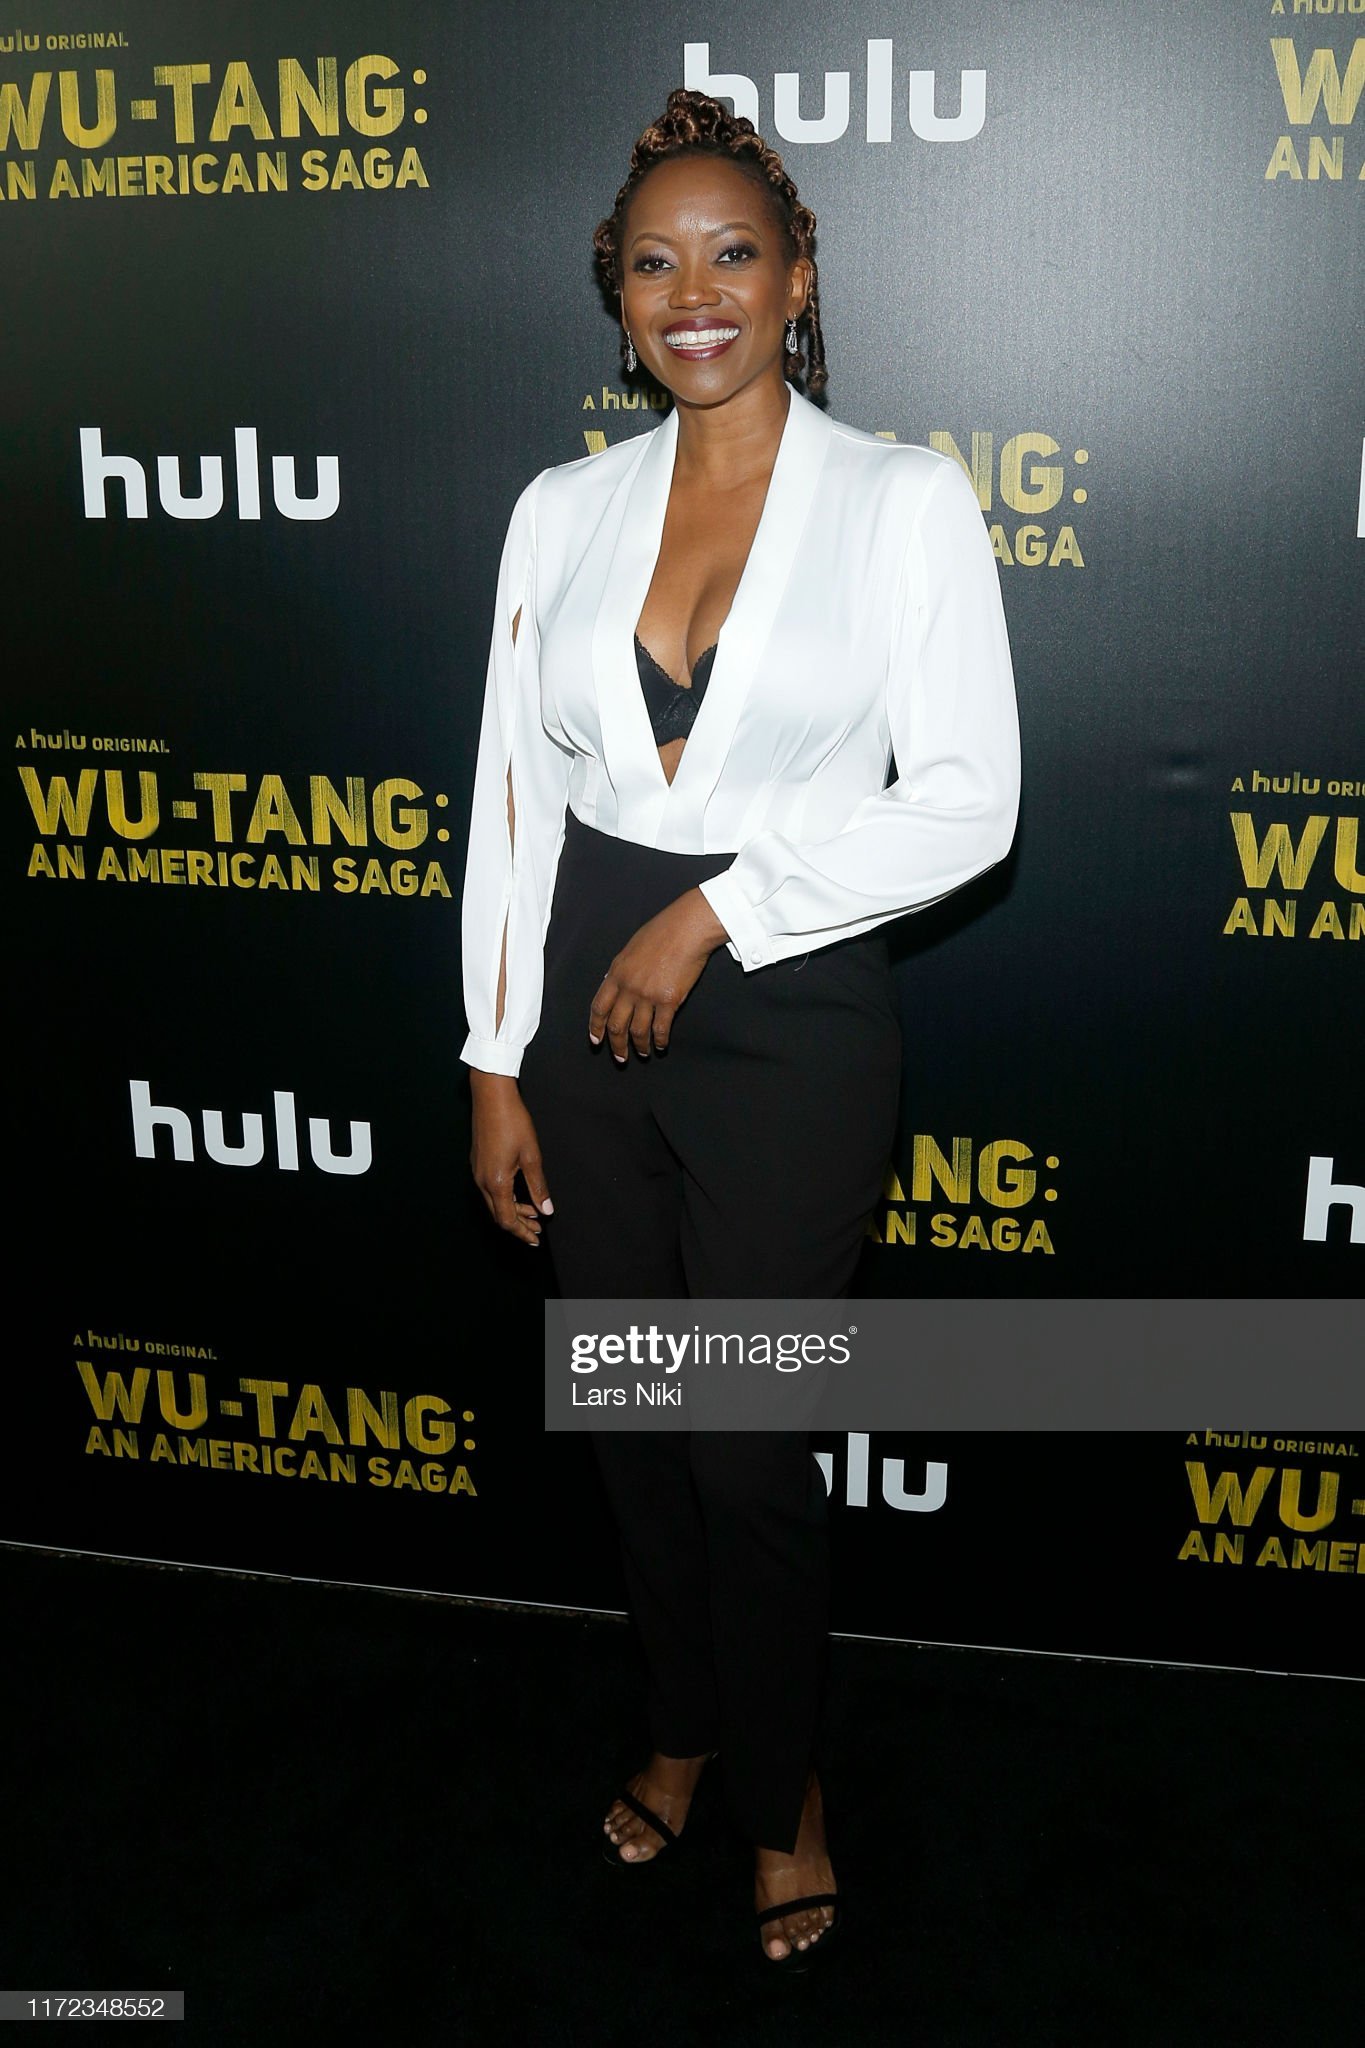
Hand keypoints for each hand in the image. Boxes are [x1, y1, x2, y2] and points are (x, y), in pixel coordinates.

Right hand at [469, 1072, 552, 1245]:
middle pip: (498, 1214)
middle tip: (537, 1231)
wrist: (491, 1096)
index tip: (535, 1239)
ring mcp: (477, 1171)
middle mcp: (482, 1180)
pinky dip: (505, 1198)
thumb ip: (538, 1186)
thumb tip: (546, 1210)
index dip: (522, 1232)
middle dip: (518, 1225)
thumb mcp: (532, 1156)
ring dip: (513, 1211)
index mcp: (496, 1182)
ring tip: (533, 1214)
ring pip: (493, 1203)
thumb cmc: (513, 1122)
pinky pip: (489, 1190)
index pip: (507, 1219)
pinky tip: (519, 1194)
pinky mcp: (477, 1162)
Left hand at [590, 886, 729, 1060]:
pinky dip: (660, 1041)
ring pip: (638, 1031)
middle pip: (616, 1025)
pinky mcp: (669, 1001)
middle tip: (620, 1057)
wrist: (687, 929)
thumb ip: (621, 970)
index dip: (596, 1027)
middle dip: (617, 1045)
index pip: (599, 1007)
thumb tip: (613, 984)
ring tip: (644, 1053)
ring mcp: (648, 996)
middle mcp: (629, 987)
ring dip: (640, 1046)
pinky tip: (661, 1045)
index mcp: (616, 973)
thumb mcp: (630, 948)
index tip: (596, 1039)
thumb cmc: (662, 932)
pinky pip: (661, 1028)